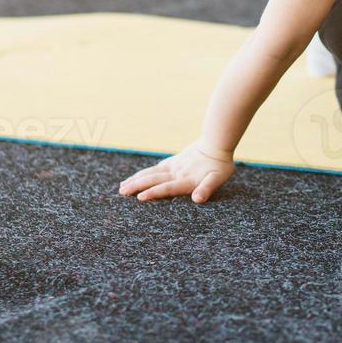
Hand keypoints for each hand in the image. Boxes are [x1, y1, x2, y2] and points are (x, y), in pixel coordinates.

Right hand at [118, 142, 234, 203]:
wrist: (217, 143)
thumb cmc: (220, 165)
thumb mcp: (217, 178)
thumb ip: (207, 188)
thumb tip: (197, 199)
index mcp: (186, 180)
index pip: (167, 188)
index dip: (154, 193)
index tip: (139, 197)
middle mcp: (177, 173)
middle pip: (153, 179)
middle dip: (137, 186)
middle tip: (121, 192)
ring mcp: (174, 166)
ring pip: (151, 173)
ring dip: (137, 179)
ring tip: (122, 186)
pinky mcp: (173, 161)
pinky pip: (156, 168)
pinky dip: (145, 173)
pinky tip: (138, 176)